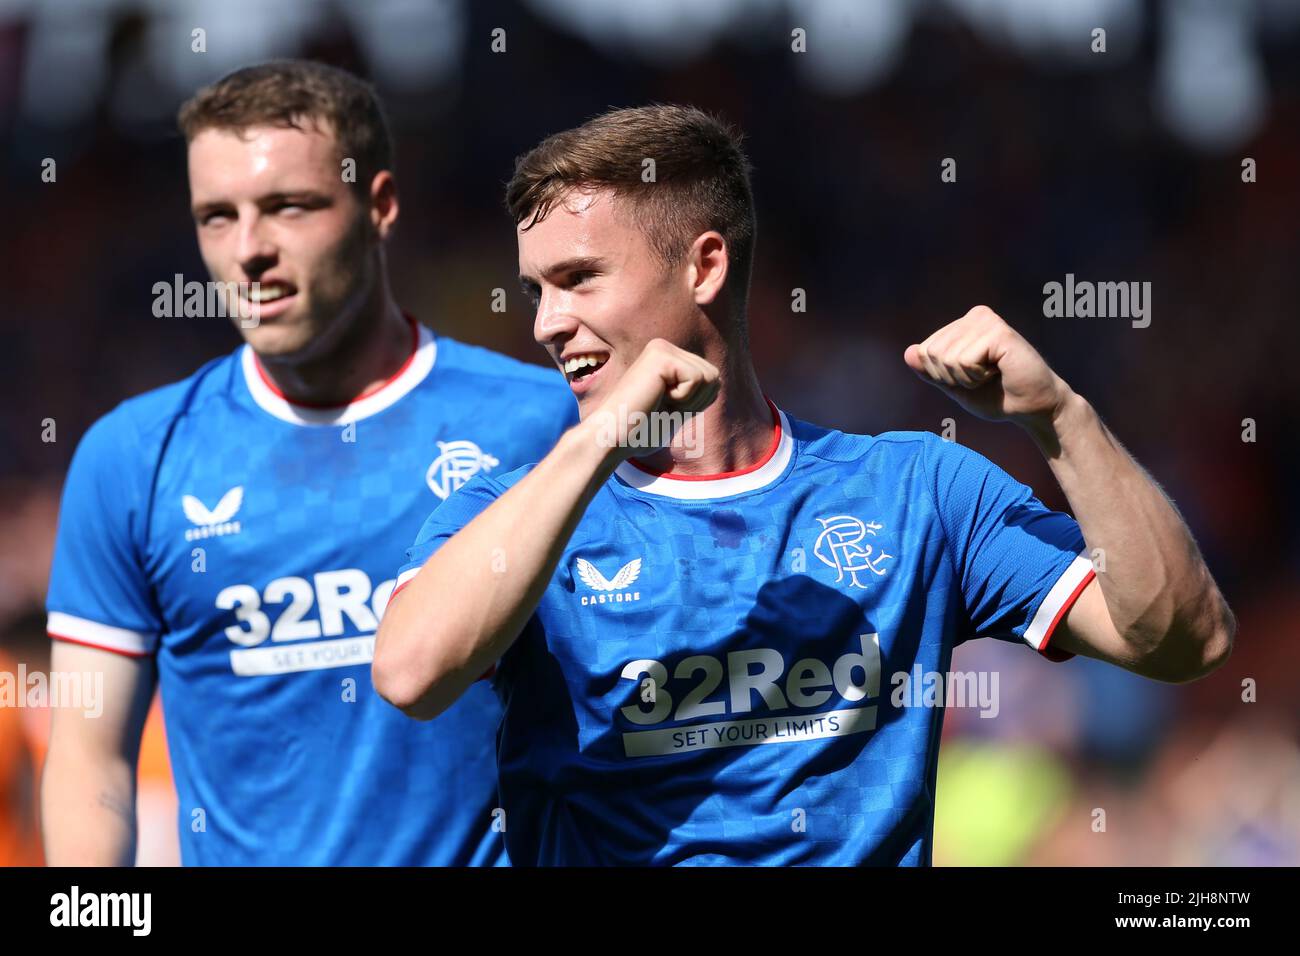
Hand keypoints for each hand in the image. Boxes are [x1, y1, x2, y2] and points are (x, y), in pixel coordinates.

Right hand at [587, 338, 719, 462]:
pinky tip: (657, 399)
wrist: (613, 437)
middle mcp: (664, 347)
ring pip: (709, 377)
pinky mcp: (661, 355)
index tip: (667, 409)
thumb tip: (717, 379)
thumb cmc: (641, 430)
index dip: (697, 403)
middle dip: (695, 402)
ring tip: (659, 403)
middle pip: (714, 376)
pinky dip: (683, 398)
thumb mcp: (676, 406)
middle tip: (663, 408)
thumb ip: (695, 389)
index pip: (711, 379)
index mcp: (667, 357)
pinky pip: (697, 379)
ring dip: (688, 401)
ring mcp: (661, 349)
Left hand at [904, 306, 1073, 430]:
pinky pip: (964, 361)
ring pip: (946, 358)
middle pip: (931, 353)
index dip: (940, 376)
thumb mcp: (954, 386)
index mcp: (963, 325)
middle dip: (951, 377)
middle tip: (982, 379)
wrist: (1033, 407)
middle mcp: (975, 316)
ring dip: (966, 378)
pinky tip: (999, 372)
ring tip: (992, 375)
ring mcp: (987, 321)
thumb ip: (931, 370)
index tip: (969, 378)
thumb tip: (909, 353)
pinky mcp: (999, 332)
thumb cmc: (997, 396)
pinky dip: (977, 377)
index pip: (923, 351)